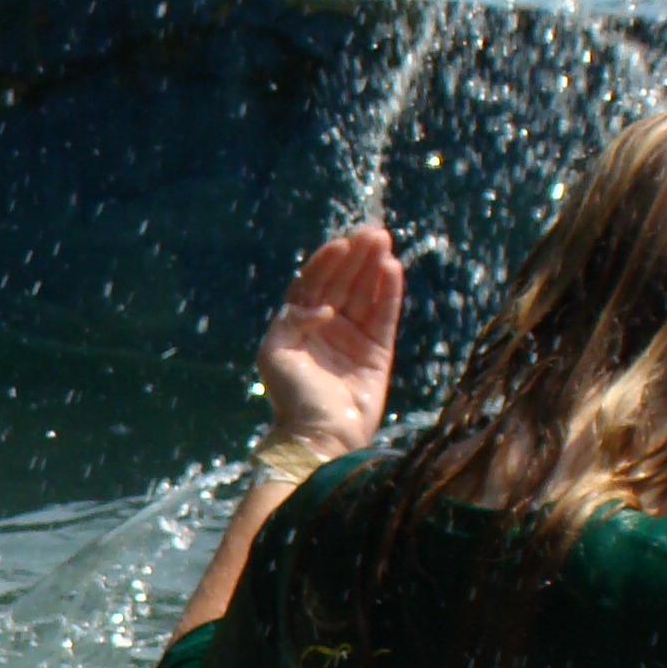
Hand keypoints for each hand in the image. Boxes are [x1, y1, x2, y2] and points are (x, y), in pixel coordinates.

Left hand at [257, 226, 403, 461]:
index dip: (325, 263)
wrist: (320, 435)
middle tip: (373, 232)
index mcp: (297, 329)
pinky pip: (384, 315)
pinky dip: (389, 292)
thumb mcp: (274, 354)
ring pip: (365, 295)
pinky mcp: (377, 352)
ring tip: (383, 243)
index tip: (340, 243)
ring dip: (373, 268)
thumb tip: (321, 305)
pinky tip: (392, 269)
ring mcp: (352, 340)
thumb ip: (291, 321)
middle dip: (355, 258)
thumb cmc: (292, 397)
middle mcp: (325, 330)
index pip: (313, 286)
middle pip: (342, 285)